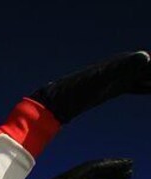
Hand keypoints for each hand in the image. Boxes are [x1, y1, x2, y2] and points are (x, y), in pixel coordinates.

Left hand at [29, 51, 149, 123]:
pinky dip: (147, 86)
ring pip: (145, 76)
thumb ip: (123, 68)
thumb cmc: (77, 90)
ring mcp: (118, 77)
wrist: (57, 100)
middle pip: (150, 69)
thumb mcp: (102, 79)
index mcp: (125, 64)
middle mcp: (123, 67)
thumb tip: (146, 57)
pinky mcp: (112, 87)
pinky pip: (136, 85)